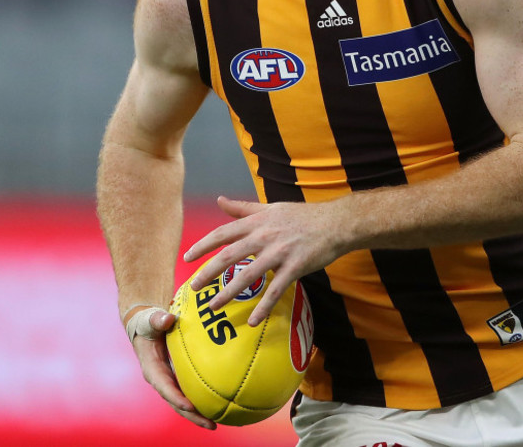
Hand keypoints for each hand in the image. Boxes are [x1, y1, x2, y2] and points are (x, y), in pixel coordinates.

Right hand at [131, 309, 216, 429]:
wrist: (146, 326)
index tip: (190, 407)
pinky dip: (200, 401)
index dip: (177, 398)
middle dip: (193, 415)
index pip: (165, 387)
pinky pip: (189, 392)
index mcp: (152, 369)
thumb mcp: (150, 320)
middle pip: (176, 402)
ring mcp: (169, 381)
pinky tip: (217, 406)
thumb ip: (158, 319)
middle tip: (211, 425)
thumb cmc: (148, 323)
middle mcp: (161, 380)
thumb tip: (168, 319)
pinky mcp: (177, 378)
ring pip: (184, 402)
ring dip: (199, 414)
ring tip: (217, 424)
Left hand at [184, 196, 345, 325]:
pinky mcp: (295, 267)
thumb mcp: (270, 208)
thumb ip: (243, 208)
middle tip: (193, 287)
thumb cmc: (301, 216)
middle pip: (230, 255)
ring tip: (214, 306)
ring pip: (248, 275)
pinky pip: (275, 291)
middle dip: (208, 272)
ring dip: (229, 292)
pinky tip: (252, 321)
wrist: (335, 223)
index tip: (187, 257)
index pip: (223, 233)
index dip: (203, 245)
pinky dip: (263, 307)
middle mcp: (265, 236)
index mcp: (257, 221)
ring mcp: (280, 252)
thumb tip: (219, 201)